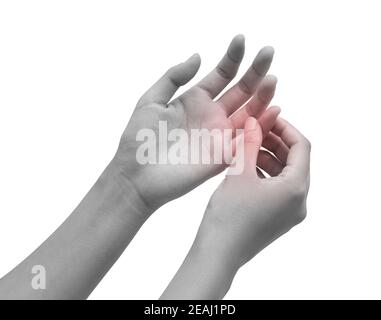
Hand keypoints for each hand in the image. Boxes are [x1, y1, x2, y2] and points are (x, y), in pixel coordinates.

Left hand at [112, 35, 279, 211]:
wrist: (137, 176)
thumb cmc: (139, 139)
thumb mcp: (151, 100)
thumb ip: (174, 77)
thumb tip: (198, 56)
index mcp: (195, 100)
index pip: (221, 75)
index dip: (232, 57)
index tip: (240, 39)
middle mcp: (212, 115)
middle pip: (241, 90)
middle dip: (255, 71)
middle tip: (268, 52)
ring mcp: (220, 135)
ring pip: (249, 112)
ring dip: (262, 96)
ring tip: (271, 79)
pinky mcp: (224, 156)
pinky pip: (248, 139)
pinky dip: (262, 126)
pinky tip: (273, 111)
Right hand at [161, 116, 309, 298]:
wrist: (218, 253)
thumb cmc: (228, 216)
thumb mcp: (239, 173)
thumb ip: (250, 143)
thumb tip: (255, 121)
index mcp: (296, 188)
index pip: (301, 147)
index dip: (285, 128)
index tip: (268, 118)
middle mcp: (299, 201)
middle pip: (295, 161)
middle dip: (276, 142)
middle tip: (255, 129)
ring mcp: (290, 211)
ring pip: (286, 174)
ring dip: (269, 157)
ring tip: (247, 146)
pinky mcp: (279, 218)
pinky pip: (278, 188)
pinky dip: (266, 173)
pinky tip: (246, 166)